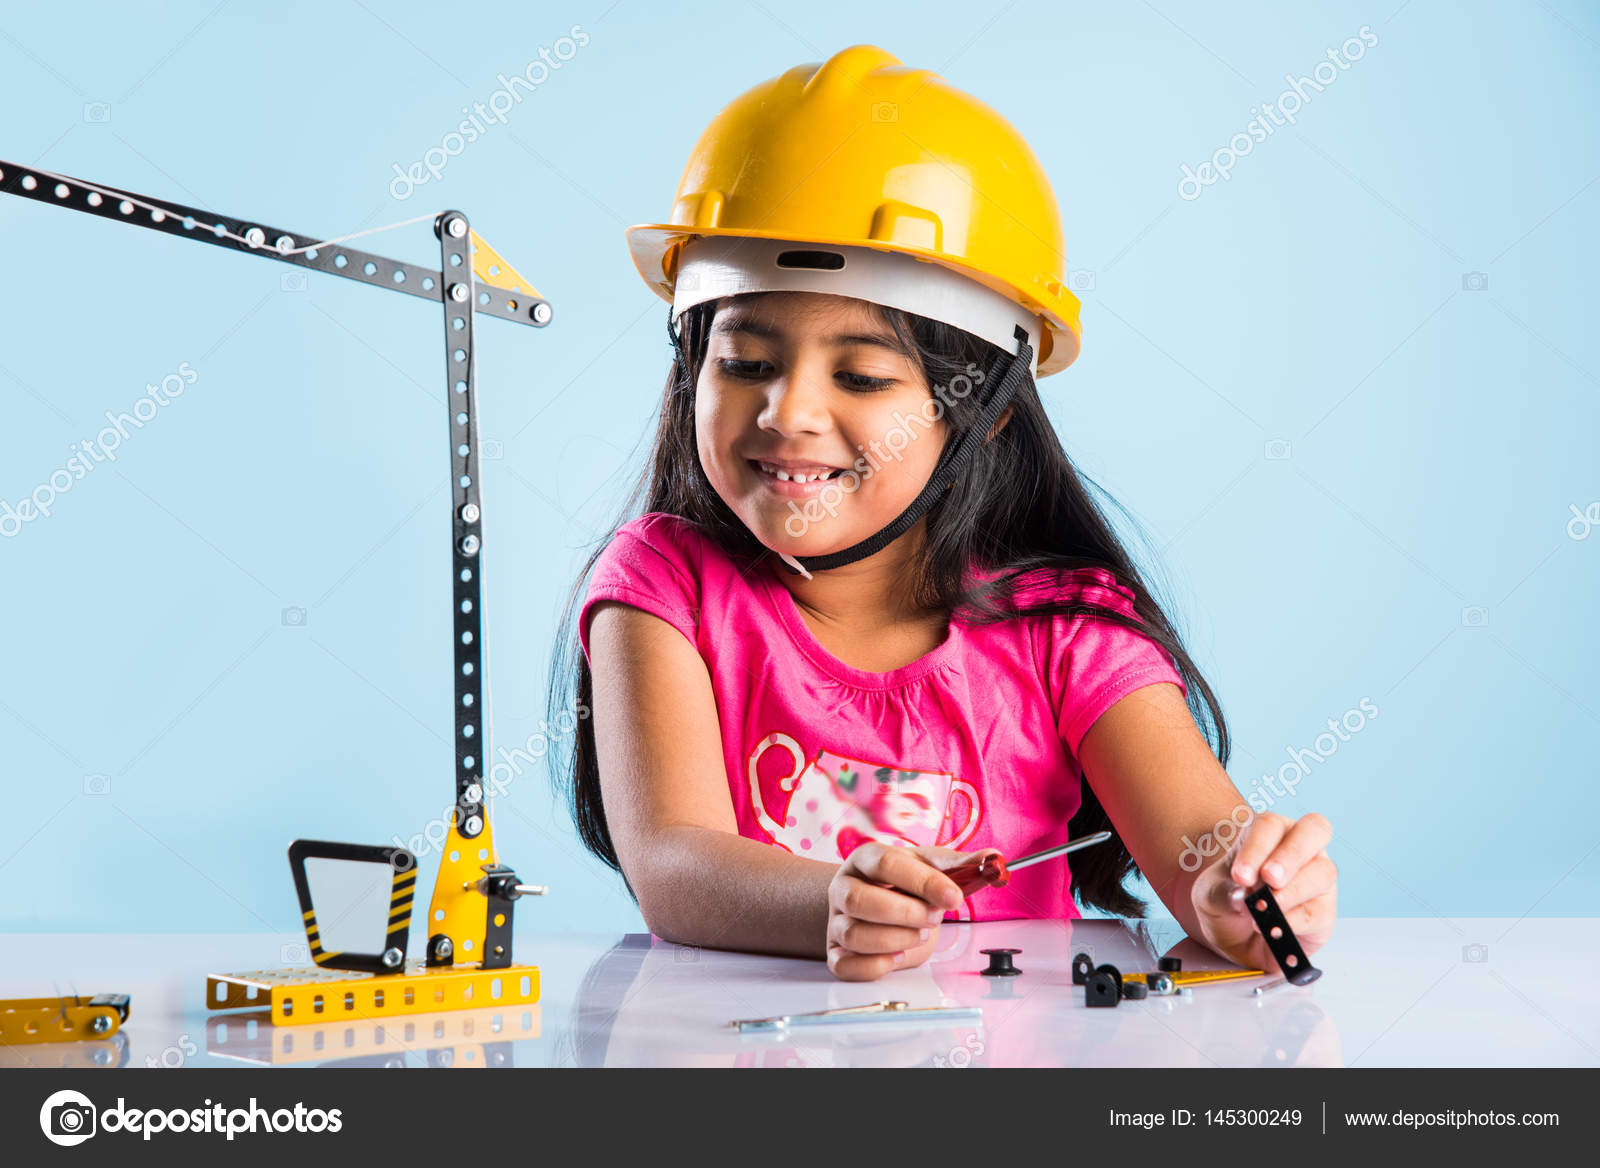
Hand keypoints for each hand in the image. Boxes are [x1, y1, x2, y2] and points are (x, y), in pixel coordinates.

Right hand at [825, 843, 984, 980]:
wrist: (878, 902)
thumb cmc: (903, 884)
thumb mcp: (930, 867)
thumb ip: (960, 865)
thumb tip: (994, 858)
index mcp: (866, 859)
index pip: (886, 864)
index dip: (923, 882)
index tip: (954, 897)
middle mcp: (844, 887)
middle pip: (860, 900)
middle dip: (906, 914)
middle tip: (934, 918)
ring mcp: (836, 921)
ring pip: (854, 934)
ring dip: (896, 939)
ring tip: (919, 934)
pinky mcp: (835, 953)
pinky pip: (845, 965)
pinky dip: (876, 965)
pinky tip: (899, 955)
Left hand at [1190, 812, 1336, 970]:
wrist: (1236, 940)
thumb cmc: (1227, 902)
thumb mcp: (1210, 895)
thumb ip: (1222, 893)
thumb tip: (1242, 897)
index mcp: (1268, 832)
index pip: (1270, 826)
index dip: (1257, 848)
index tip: (1241, 876)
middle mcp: (1300, 848)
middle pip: (1315, 829)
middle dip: (1291, 854)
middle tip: (1270, 878)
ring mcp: (1318, 878)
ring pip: (1323, 872)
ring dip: (1293, 890)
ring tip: (1265, 909)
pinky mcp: (1324, 912)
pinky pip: (1318, 912)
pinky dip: (1293, 921)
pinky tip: (1272, 928)